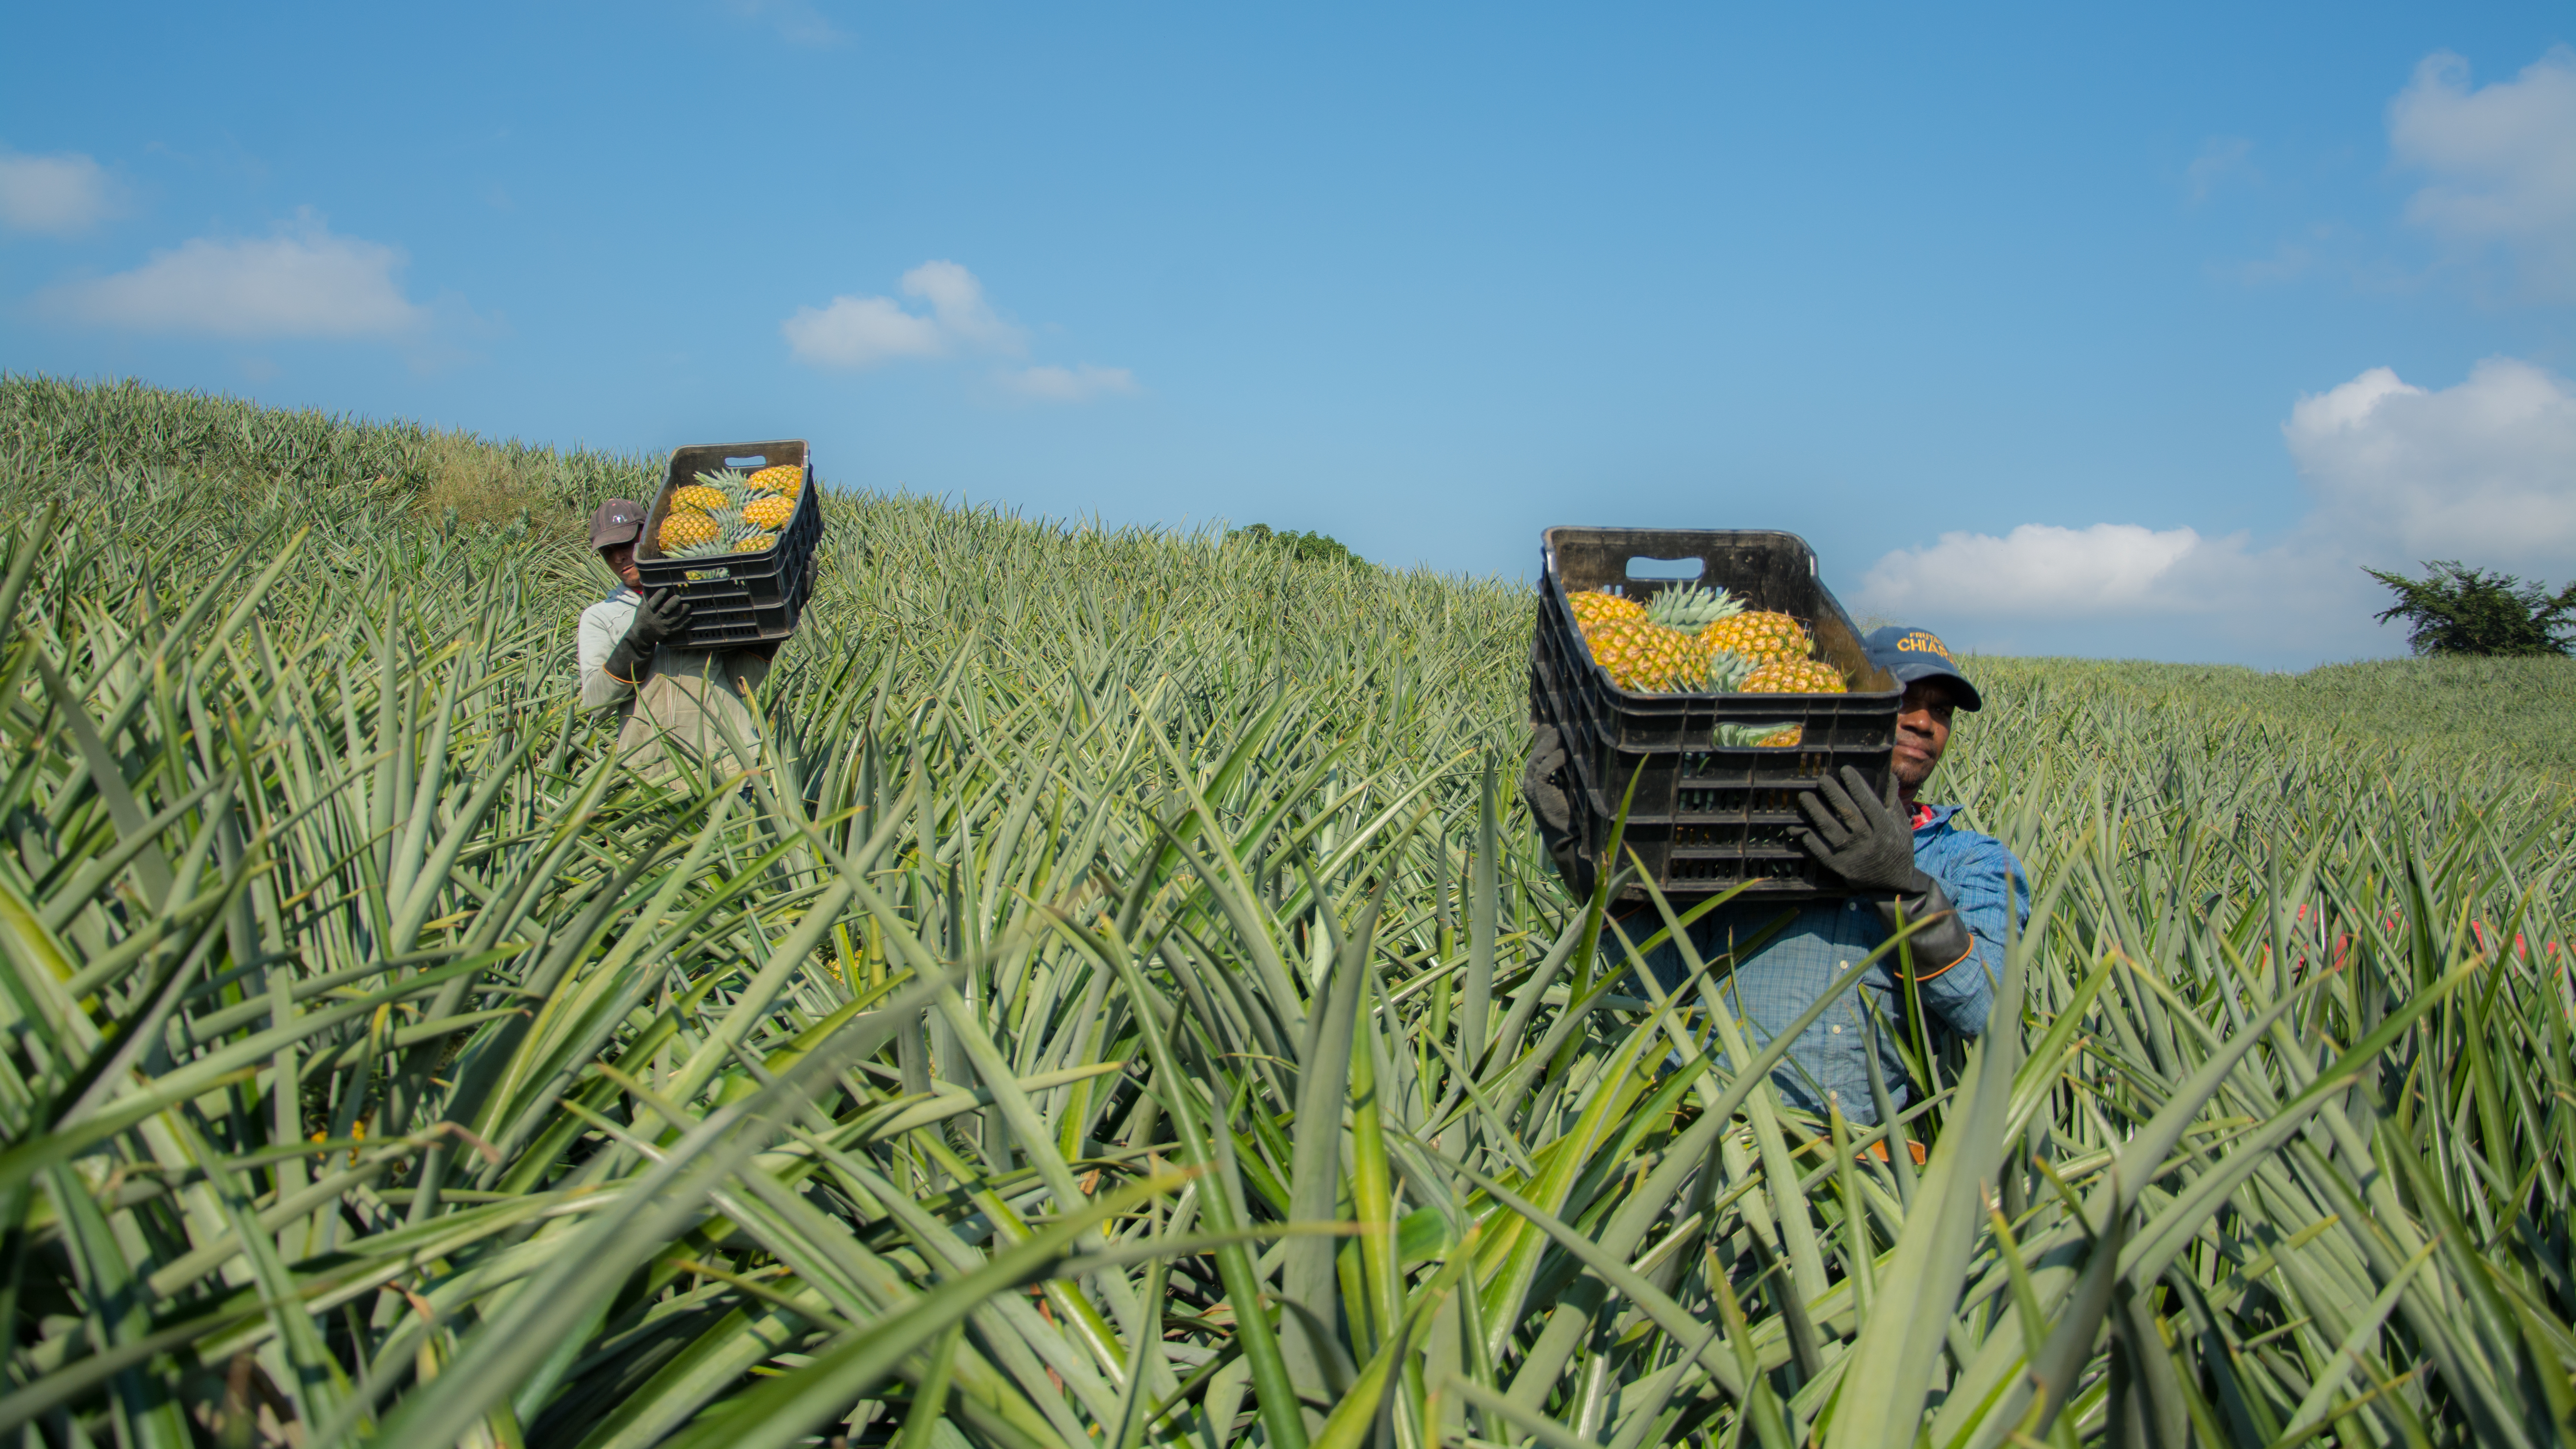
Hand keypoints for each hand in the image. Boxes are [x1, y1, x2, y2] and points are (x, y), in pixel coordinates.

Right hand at [604, 587, 691, 683]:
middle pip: (664, 611)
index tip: (664, 589)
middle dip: (672, 604)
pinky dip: (684, 623)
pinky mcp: (667, 632)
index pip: (652, 603)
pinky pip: (677, 627)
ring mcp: (662, 626)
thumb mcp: (640, 609)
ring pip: (673, 619)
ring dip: (681, 612)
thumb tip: (648, 586)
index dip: (658, 596)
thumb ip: (645, 599)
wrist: (641, 637)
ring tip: (688, 605)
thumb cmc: (641, 619)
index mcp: (647, 612)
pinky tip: (689, 617)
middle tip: (678, 597)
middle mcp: (654, 619)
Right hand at [1521, 725, 1572, 835]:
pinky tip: (1567, 753)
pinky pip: (1544, 768)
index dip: (1545, 736)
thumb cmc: (1571, 814)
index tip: (1558, 724)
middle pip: (1537, 750)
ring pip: (1538, 756)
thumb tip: (1575, 751)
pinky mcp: (1537, 790)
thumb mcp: (1568, 786)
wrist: (1565, 837)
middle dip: (1549, 736)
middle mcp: (1529, 780)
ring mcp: (1531, 785)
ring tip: (1566, 733)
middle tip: (1564, 724)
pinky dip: (1555, 759)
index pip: (1537, 750)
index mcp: (1535, 778)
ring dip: (1553, 744)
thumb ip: (1567, 770)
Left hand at [1796, 765, 1931, 896]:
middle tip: (1821, 779)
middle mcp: (1868, 841)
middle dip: (1833, 795)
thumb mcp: (1901, 825)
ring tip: (1805, 797)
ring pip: (1830, 831)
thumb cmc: (1897, 848)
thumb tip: (1889, 774)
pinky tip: (1801, 827)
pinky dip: (1810, 839)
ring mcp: (1851, 855)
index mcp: (1885, 829)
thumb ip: (1893, 801)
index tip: (1845, 770)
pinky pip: (1821, 851)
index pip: (1869, 804)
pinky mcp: (1839, 866)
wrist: (1892, 885)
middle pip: (1848, 815)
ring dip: (1816, 813)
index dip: (1857, 786)